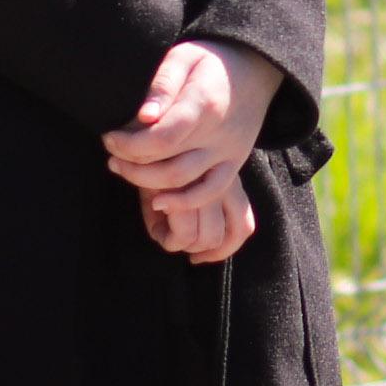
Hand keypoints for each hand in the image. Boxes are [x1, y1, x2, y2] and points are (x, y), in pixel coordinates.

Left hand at [103, 38, 280, 199]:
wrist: (254, 69)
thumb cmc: (210, 60)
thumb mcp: (183, 56)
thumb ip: (163, 84)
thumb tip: (144, 117)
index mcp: (204, 103)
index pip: (161, 138)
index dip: (129, 145)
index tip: (110, 137)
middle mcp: (219, 133)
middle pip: (168, 164)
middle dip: (131, 165)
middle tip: (111, 155)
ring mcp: (229, 152)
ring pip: (184, 182)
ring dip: (147, 183)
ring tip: (123, 170)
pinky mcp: (235, 164)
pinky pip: (210, 193)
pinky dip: (183, 203)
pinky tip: (158, 202)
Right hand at [139, 159, 258, 264]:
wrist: (142, 129)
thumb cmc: (160, 155)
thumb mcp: (182, 178)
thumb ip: (192, 208)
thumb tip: (196, 251)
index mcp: (229, 178)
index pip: (243, 225)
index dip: (223, 249)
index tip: (199, 256)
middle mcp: (225, 182)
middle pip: (226, 236)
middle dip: (201, 250)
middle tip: (176, 240)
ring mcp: (206, 185)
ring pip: (205, 238)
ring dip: (183, 244)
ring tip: (164, 231)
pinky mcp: (185, 189)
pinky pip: (184, 234)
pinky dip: (170, 239)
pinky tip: (157, 227)